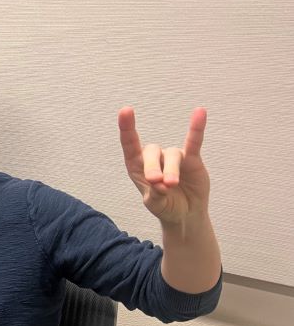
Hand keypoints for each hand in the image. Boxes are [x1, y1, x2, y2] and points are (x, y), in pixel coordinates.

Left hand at [118, 107, 210, 225]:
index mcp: (138, 167)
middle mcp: (154, 158)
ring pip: (171, 155)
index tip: (125, 111)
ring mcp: (173, 157)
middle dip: (152, 167)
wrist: (186, 214)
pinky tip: (199, 113)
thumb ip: (155, 196)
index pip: (130, 145)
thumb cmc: (165, 207)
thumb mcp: (156, 205)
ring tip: (171, 185)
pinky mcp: (192, 159)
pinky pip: (194, 141)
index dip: (127, 128)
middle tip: (156, 182)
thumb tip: (159, 185)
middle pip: (151, 152)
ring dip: (171, 170)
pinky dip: (196, 128)